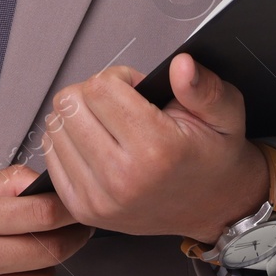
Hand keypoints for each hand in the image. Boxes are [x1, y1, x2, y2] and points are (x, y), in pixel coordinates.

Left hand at [40, 55, 269, 242]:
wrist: (213, 207)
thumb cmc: (213, 156)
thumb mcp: (225, 114)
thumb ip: (204, 87)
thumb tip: (182, 66)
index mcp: (157, 150)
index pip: (100, 88)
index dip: (118, 77)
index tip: (136, 89)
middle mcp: (123, 178)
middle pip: (70, 104)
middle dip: (94, 94)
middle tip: (121, 106)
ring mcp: (99, 198)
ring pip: (55, 127)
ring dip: (79, 118)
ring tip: (111, 126)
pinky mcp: (83, 209)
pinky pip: (50, 155)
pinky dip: (68, 142)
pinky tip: (96, 144)